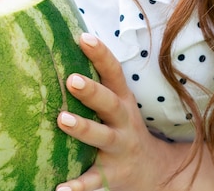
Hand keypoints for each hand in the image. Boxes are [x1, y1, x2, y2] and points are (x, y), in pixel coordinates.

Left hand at [56, 34, 176, 190]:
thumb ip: (97, 83)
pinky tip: (59, 189)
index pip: (113, 72)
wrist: (154, 172)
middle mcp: (122, 122)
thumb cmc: (122, 127)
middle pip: (109, 103)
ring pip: (101, 137)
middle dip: (92, 91)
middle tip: (71, 79)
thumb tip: (62, 49)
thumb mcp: (117, 103)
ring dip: (82, 129)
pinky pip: (93, 181)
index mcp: (122, 100)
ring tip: (61, 120)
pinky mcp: (110, 175)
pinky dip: (77, 187)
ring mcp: (118, 148)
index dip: (100, 54)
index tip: (83, 37)